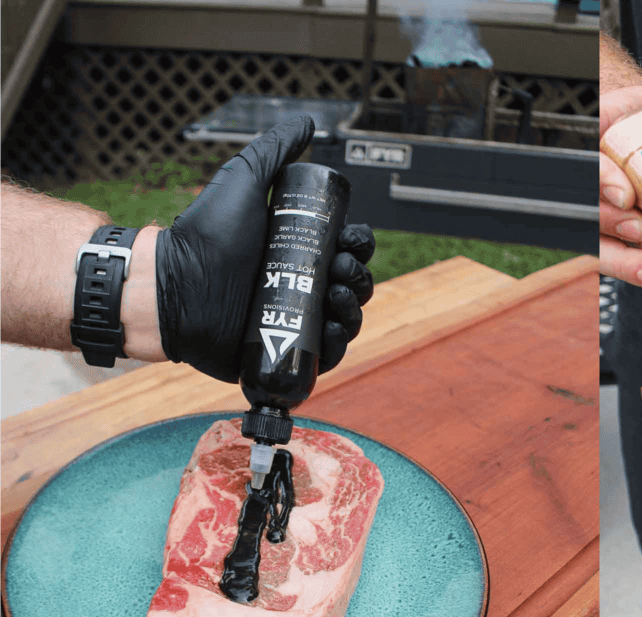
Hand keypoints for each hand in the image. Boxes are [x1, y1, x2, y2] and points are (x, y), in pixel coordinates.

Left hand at [154, 116, 374, 382]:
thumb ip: (273, 151)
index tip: (347, 243)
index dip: (357, 246)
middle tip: (337, 271)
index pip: (346, 249)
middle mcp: (299, 284)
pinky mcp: (284, 350)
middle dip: (357, 278)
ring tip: (334, 300)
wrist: (171, 289)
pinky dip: (339, 346)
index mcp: (297, 249)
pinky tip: (335, 331)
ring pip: (345, 319)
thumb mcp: (243, 183)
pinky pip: (326, 355)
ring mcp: (294, 320)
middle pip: (352, 284)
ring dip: (353, 310)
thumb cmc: (203, 237)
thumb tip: (306, 124)